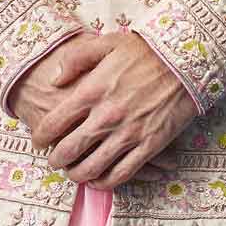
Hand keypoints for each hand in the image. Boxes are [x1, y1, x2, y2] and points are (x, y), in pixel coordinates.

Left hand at [16, 30, 194, 190]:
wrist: (186, 60)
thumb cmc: (146, 50)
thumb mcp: (106, 43)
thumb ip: (76, 59)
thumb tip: (55, 79)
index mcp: (91, 92)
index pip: (54, 124)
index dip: (41, 137)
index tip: (39, 142)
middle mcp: (106, 117)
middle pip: (69, 151)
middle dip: (56, 160)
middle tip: (54, 162)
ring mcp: (128, 134)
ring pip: (92, 168)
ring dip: (78, 175)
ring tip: (74, 174)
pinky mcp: (149, 146)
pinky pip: (122, 174)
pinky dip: (106, 182)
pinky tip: (100, 180)